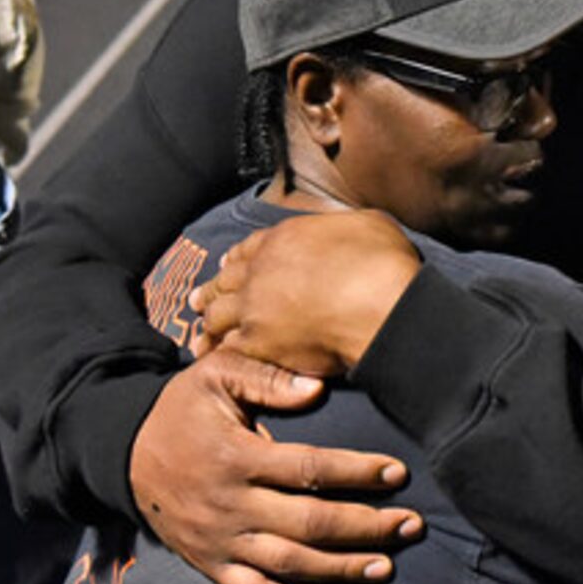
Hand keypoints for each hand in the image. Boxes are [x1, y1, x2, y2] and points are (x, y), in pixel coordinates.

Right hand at [129, 350, 419, 583]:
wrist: (122, 452)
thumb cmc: (180, 409)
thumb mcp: (215, 375)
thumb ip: (266, 379)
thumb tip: (318, 389)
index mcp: (237, 457)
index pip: (309, 468)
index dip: (357, 472)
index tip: (397, 472)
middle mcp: (231, 505)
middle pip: (309, 523)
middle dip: (366, 526)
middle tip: (411, 526)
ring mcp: (220, 540)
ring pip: (288, 564)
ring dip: (340, 569)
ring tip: (385, 566)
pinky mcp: (209, 563)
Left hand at [190, 211, 422, 375]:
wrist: (382, 304)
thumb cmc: (383, 264)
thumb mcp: (368, 224)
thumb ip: (346, 227)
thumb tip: (353, 231)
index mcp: (284, 238)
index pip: (249, 248)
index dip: (237, 258)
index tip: (227, 264)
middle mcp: (261, 270)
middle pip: (225, 281)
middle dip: (211, 290)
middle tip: (198, 299)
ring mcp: (255, 307)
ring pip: (217, 315)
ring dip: (208, 323)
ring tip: (200, 335)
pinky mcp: (259, 343)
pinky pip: (227, 348)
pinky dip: (219, 352)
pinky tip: (213, 359)